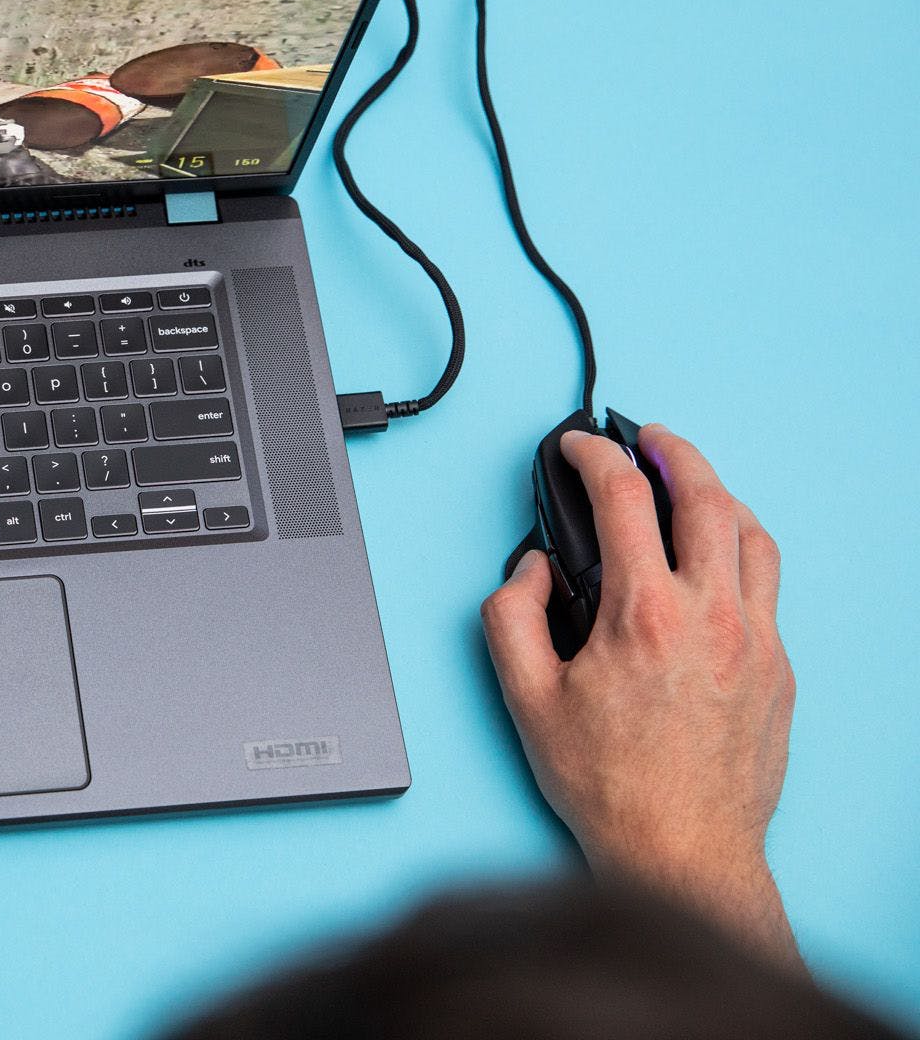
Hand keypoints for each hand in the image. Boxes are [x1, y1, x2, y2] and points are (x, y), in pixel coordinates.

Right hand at [481, 423, 797, 960]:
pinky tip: (715, 557)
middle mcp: (711, 616)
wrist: (682, 851)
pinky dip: (741, 549)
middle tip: (646, 437)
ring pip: (752, 534)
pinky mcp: (779, 670)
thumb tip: (531, 568)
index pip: (623, 497)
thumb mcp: (524, 697)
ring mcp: (756, 641)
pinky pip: (769, 586)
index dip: (593, 455)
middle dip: (671, 449)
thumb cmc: (608, 784)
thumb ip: (510, 615)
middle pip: (705, 494)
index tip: (577, 447)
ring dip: (718, 494)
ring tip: (689, 484)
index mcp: (644, 614)